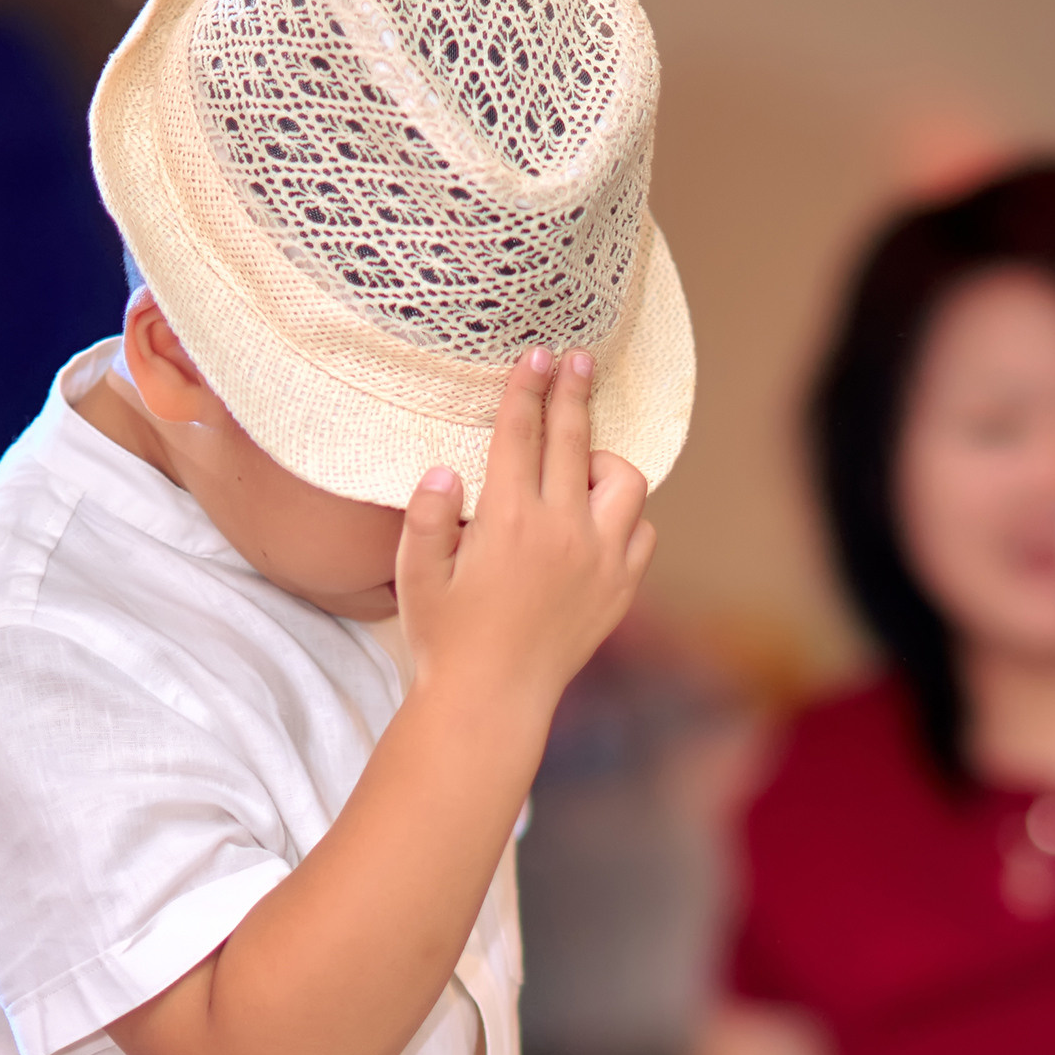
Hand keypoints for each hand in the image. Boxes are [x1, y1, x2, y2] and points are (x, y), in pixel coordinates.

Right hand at [394, 348, 655, 730]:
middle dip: (573, 391)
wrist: (493, 701)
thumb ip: (426, 517)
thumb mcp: (414, 575)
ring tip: (578, 469)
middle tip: (576, 359)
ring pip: (625, 481)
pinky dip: (624, 517)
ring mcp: (600, 560)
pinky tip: (596, 521)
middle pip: (574, 439)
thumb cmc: (446, 637)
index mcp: (508, 521)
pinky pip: (640, 531)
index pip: (520, 433)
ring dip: (603, 462)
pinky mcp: (620, 588)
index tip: (536, 353)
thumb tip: (445, 471)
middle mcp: (562, 533)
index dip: (527, 387)